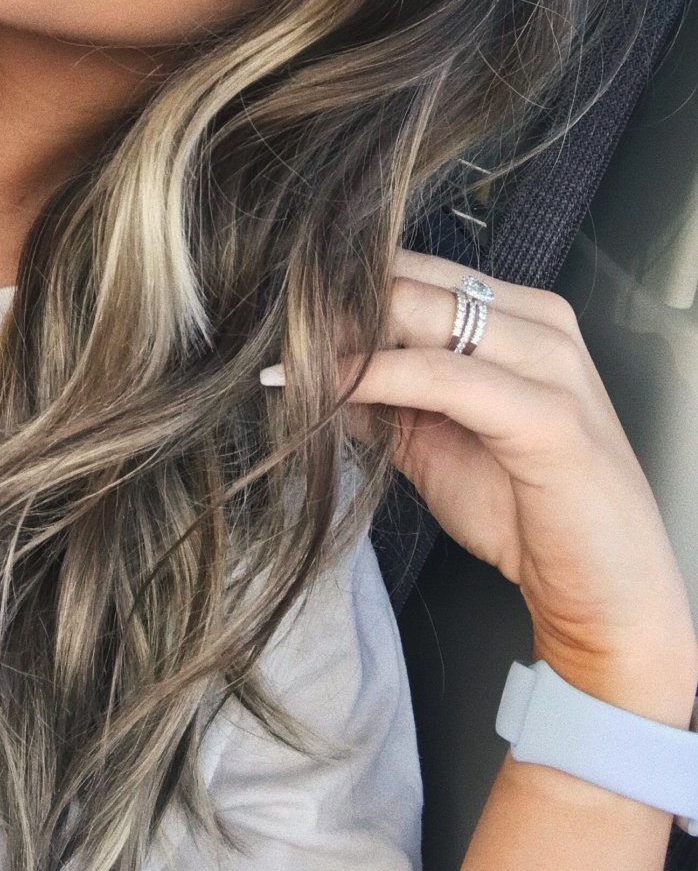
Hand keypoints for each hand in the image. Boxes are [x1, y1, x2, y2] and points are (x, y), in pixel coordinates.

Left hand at [261, 248, 697, 712]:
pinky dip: (373, 378)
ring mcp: (551, 362)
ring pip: (419, 310)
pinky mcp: (549, 414)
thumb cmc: (526, 517)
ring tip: (284, 361)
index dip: (341, 288)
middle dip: (331, 305)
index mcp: (520, 315)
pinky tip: (326, 392)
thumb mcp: (433, 443)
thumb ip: (382, 397)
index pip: (413, 268)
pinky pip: (440, 375)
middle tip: (266, 333)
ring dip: (342, 336)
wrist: (605, 602)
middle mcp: (540, 321)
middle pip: (408, 278)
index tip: (276, 316)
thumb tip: (309, 367)